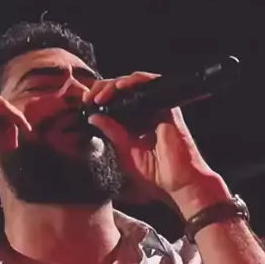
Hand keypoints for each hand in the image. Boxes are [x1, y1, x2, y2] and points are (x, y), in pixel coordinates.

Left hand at [83, 71, 229, 206]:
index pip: (115, 102)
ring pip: (134, 82)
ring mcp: (157, 107)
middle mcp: (146, 112)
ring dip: (114, 84)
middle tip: (89, 98)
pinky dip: (135, 81)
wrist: (179, 182)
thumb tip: (94, 117)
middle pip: (122, 89)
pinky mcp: (167, 105)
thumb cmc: (156, 172)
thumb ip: (112, 132)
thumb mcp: (126, 150)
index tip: (85, 104)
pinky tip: (120, 87)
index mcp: (135, 122)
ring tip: (100, 94)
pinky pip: (151, 84)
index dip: (99, 98)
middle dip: (102, 89)